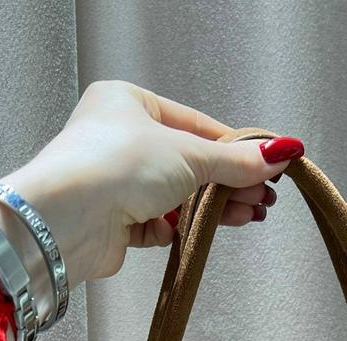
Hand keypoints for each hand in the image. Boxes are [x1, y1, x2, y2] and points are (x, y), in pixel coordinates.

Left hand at [0, 80, 304, 286]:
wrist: (67, 219)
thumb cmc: (114, 166)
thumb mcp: (188, 155)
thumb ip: (235, 161)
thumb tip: (279, 154)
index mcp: (128, 103)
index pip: (195, 125)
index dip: (234, 148)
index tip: (267, 164)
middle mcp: (119, 140)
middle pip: (189, 164)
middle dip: (228, 183)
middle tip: (262, 197)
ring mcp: (115, 183)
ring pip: (177, 196)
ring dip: (212, 208)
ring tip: (249, 215)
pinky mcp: (115, 222)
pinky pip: (159, 223)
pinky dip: (180, 229)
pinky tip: (203, 231)